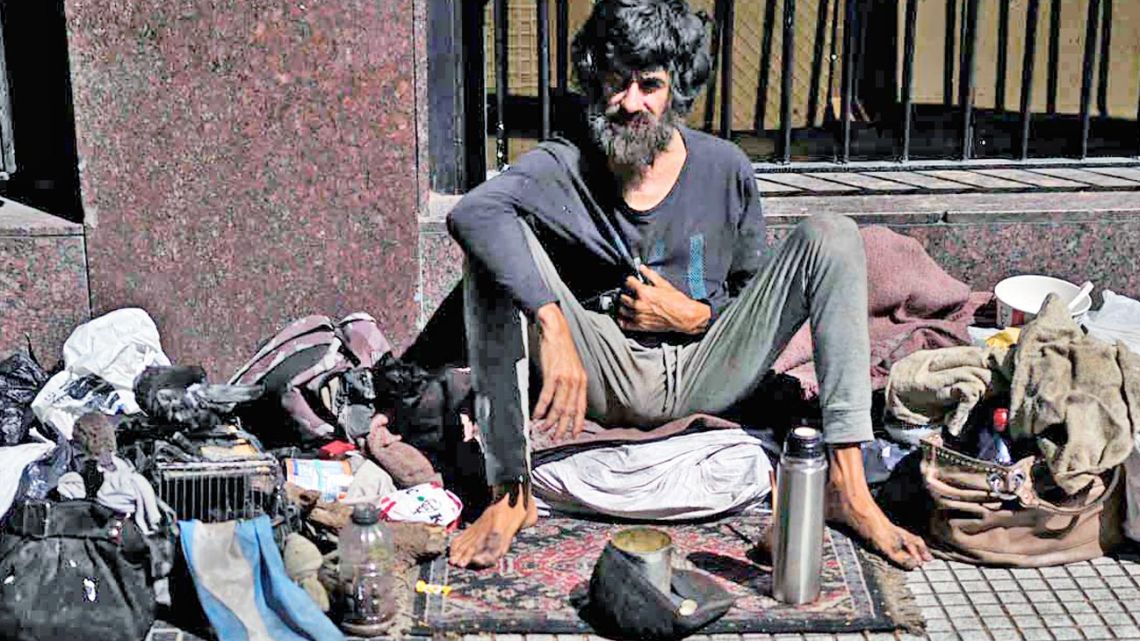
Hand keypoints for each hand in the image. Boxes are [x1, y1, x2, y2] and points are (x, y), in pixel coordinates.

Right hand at [532, 303, 587, 440]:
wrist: (557, 331)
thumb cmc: (562, 348)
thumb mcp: (573, 367)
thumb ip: (573, 383)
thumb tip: (567, 399)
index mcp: (582, 381)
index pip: (582, 407)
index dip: (577, 423)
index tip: (573, 434)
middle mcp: (576, 382)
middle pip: (570, 411)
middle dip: (562, 427)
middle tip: (556, 437)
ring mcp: (565, 379)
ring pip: (558, 407)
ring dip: (550, 421)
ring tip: (544, 429)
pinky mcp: (553, 375)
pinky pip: (547, 397)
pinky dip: (541, 409)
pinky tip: (537, 415)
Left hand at [618, 265, 711, 334]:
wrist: (683, 317)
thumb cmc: (677, 302)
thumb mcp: (664, 284)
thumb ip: (651, 275)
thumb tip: (643, 268)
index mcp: (644, 292)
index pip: (628, 282)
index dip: (629, 280)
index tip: (630, 280)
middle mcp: (638, 304)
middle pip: (622, 297)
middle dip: (623, 293)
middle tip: (626, 292)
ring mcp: (639, 316)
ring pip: (622, 310)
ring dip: (621, 306)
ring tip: (624, 303)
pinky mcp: (641, 326)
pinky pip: (625, 324)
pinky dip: (622, 320)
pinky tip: (622, 317)